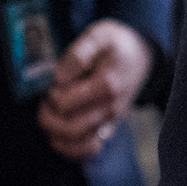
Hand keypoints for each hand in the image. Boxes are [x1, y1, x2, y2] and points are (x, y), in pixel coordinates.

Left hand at [37, 20, 151, 160]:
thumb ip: (78, 54)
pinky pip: (89, 150)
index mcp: (107, 85)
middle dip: (48, 117)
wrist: (140, 56)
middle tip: (46, 101)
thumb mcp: (98, 35)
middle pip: (70, 128)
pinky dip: (70, 149)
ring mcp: (111, 121)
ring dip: (56, 134)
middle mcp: (111, 108)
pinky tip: (59, 138)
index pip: (66, 103)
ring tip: (51, 118)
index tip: (54, 83)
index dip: (51, 94)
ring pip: (79, 144)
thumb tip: (60, 77)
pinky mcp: (108, 128)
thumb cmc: (116, 45)